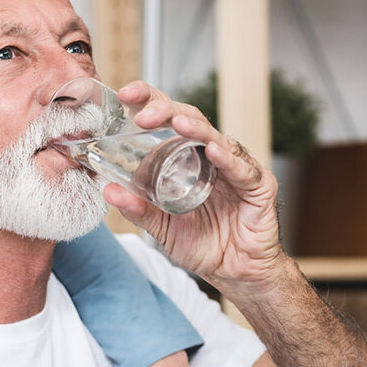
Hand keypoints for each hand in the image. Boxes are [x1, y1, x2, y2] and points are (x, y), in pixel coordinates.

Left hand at [104, 81, 284, 296]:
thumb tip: (107, 190)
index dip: (150, 101)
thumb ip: (138, 209)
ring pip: (217, 138)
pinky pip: (243, 169)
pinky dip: (228, 159)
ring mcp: (237, 169)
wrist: (236, 273)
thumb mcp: (161, 227)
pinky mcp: (259, 186)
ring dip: (196, 128)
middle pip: (190, 119)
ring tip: (176, 122)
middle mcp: (211, 156)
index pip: (168, 120)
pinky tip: (213, 150)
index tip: (125, 94)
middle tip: (142, 114)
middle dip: (166, 110)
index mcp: (187, 158)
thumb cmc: (203, 244)